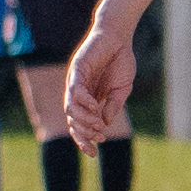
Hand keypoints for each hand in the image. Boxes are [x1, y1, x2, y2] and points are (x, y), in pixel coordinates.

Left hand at [66, 24, 134, 153]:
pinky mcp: (77, 69)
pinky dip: (83, 101)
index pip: (80, 126)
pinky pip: (75, 89)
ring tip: (98, 123)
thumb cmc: (120, 61)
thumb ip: (112, 106)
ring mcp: (76, 82)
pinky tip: (95, 105)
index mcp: (88, 100)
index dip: (84, 140)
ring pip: (70, 108)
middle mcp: (78, 93)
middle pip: (72, 121)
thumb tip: (104, 123)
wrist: (120, 37)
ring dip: (83, 120)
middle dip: (83, 134)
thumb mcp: (121, 90)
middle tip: (99, 137)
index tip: (94, 152)